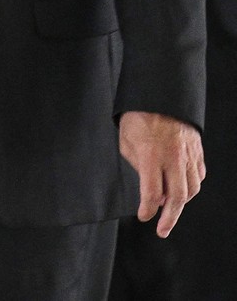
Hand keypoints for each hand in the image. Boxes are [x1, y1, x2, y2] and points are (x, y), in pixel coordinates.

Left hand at [119, 110, 203, 236]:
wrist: (161, 94)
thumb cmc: (138, 116)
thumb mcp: (126, 140)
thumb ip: (136, 165)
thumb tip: (148, 186)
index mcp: (152, 155)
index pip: (152, 192)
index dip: (147, 208)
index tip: (143, 216)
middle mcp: (174, 158)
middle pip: (177, 197)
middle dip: (169, 217)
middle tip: (162, 230)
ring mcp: (189, 155)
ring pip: (192, 189)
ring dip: (182, 204)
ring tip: (171, 212)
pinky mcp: (197, 151)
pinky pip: (198, 175)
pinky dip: (192, 187)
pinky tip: (183, 191)